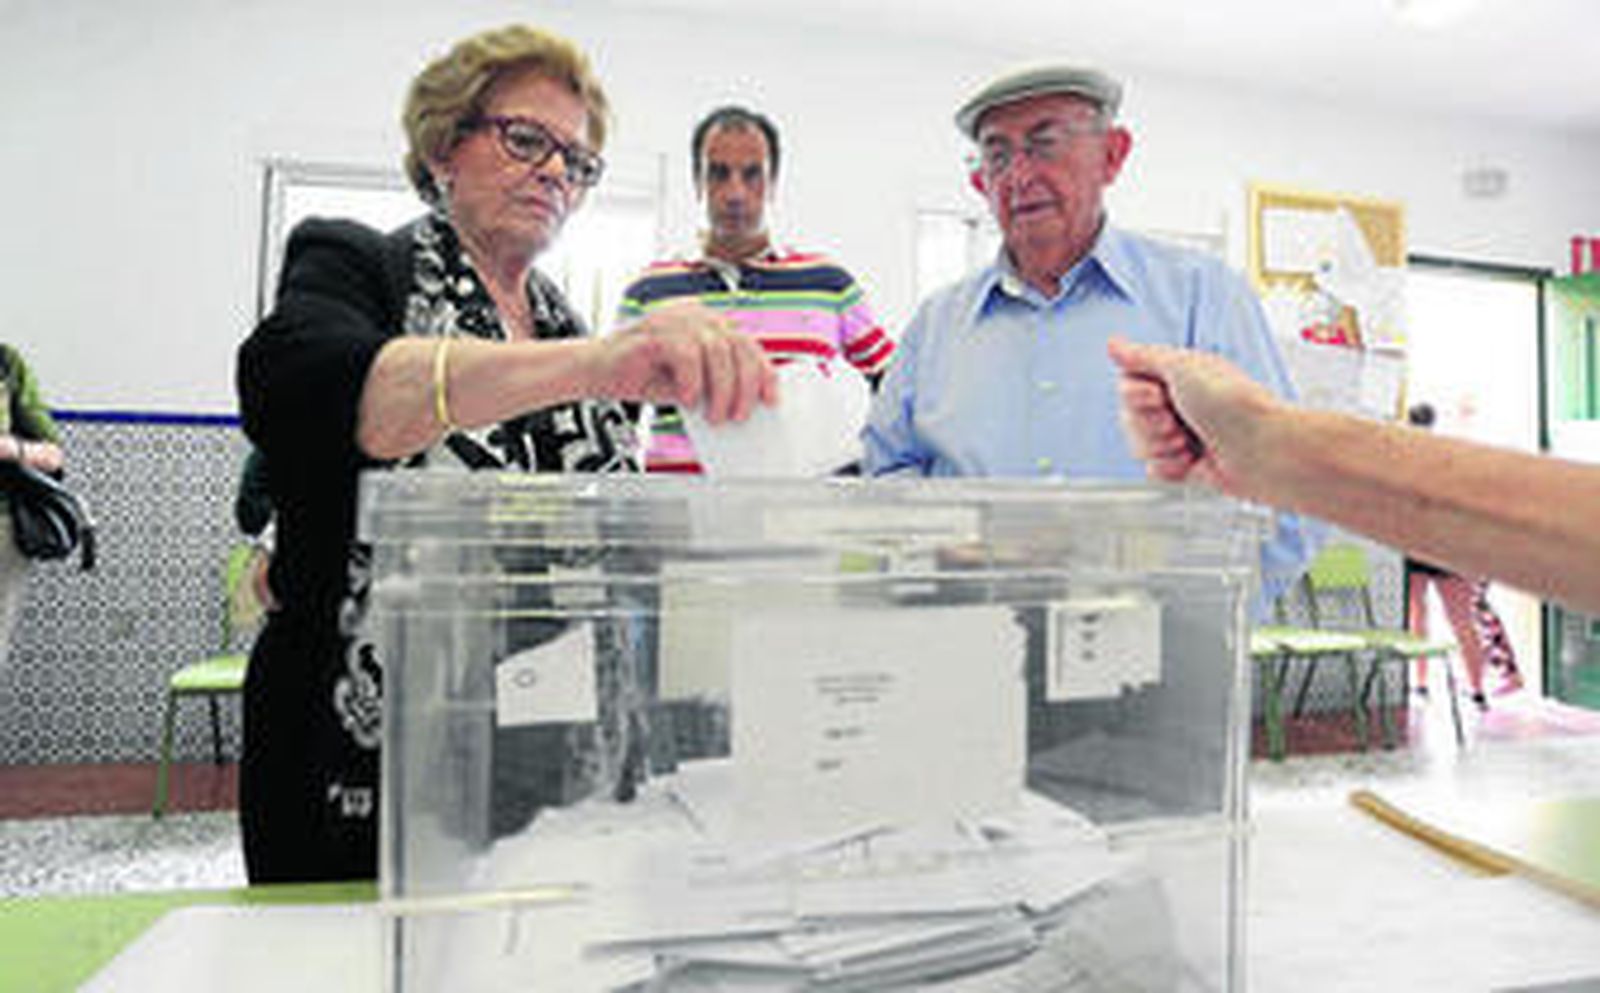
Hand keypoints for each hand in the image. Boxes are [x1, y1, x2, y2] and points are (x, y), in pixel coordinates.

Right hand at [590, 303, 777, 422]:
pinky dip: (692, 380)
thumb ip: (715, 381)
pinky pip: (686, 353)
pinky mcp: (653, 332)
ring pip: (716, 349)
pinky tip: (687, 398)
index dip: (762, 371)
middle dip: (744, 386)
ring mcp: (672, 319)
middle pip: (737, 344)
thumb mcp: (689, 381)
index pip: (745, 342)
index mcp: (704, 322)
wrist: (593, 372)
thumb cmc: (640, 374)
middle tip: (738, 415)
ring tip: (713, 415)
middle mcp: (692, 314)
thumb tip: (747, 401)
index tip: (770, 399)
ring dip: (720, 389)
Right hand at [1107, 337, 1277, 496]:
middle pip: (1129, 418)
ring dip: (1161, 446)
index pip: (1128, 386)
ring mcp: (1182, 435)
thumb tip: (1113, 344)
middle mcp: (1179, 404)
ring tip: (1189, 441)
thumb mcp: (1182, 365)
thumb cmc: (1232, 404)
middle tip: (1177, 420)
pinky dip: (1171, 467)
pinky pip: (1154, 469)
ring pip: (1139, 446)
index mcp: (1178, 376)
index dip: (1138, 395)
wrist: (1261, 450)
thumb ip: (1142, 356)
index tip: (1159, 394)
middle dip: (1149, 424)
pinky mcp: (1186, 465)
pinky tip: (1192, 460)